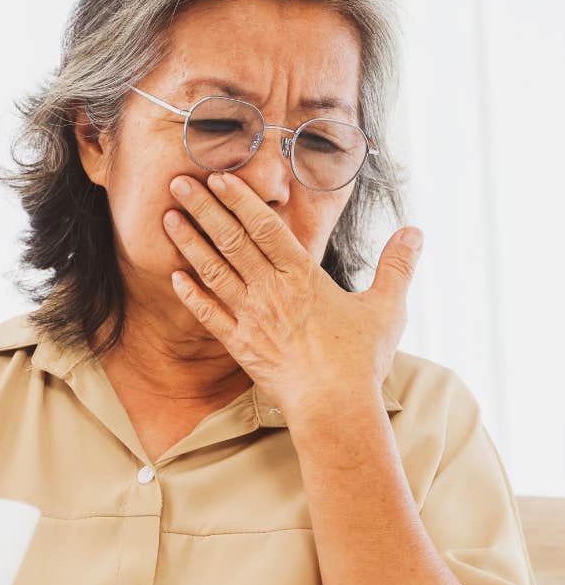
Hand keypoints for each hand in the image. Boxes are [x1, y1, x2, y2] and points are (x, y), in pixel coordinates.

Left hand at [163, 171, 422, 416]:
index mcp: (303, 276)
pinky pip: (209, 315)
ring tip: (168, 218)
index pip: (265, 227)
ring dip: (189, 243)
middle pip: (231, 240)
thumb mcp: (387, 308)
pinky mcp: (239, 345)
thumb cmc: (360, 360)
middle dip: (204, 209)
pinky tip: (174, 277)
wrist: (334, 407)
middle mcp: (270, 290)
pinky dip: (191, 295)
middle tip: (178, 183)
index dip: (240, 199)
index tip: (219, 177)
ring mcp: (251, 317)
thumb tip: (416, 231)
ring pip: (213, 271)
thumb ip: (397, 266)